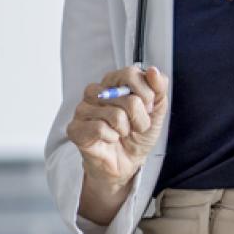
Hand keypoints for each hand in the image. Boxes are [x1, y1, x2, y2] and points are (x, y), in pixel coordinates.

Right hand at [66, 65, 168, 188]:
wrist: (128, 162)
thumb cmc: (138, 134)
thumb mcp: (156, 111)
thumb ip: (158, 89)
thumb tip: (153, 71)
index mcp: (113, 82)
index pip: (130, 73)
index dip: (146, 94)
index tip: (148, 107)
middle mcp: (95, 91)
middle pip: (128, 99)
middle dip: (140, 118)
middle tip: (134, 126)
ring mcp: (83, 109)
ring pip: (116, 115)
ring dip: (126, 130)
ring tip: (122, 133)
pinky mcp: (75, 128)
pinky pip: (100, 128)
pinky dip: (112, 137)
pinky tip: (109, 139)